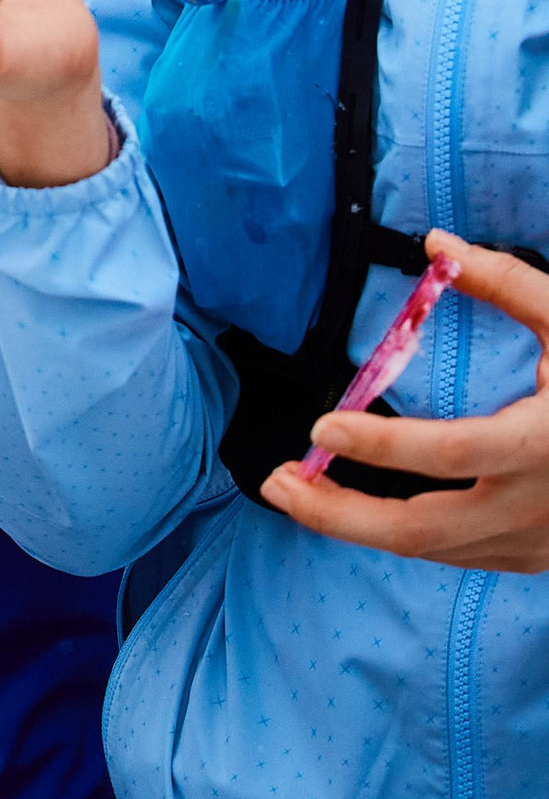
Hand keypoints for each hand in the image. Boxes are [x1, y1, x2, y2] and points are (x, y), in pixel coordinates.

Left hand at [262, 235, 548, 571]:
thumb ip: (510, 283)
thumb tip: (434, 241)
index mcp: (546, 445)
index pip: (453, 453)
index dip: (384, 447)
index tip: (322, 426)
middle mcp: (537, 506)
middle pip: (423, 531)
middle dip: (340, 516)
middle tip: (276, 482)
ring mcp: (536, 542)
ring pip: (432, 551)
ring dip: (358, 527)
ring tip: (299, 490)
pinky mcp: (535, 557)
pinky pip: (455, 553)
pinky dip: (401, 534)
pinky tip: (361, 507)